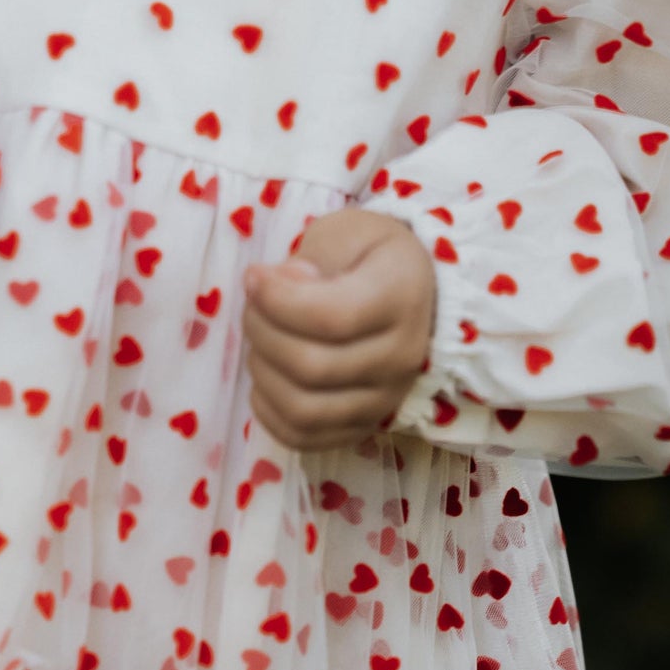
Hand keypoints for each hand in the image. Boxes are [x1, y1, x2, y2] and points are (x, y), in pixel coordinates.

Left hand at [239, 208, 436, 453]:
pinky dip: (269, 411)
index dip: (276, 301)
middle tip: (254, 305)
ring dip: (263, 372)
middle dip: (262, 331)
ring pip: (303, 409)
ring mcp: (385, 399)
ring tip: (262, 340)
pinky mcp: (363, 426)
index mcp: (401, 297)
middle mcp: (402, 357)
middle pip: (310, 367)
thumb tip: (281, 285)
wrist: (415, 294)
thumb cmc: (371, 257)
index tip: (254, 276)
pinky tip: (268, 377)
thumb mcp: (348, 232)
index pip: (331, 317)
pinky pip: (304, 437)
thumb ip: (314, 255)